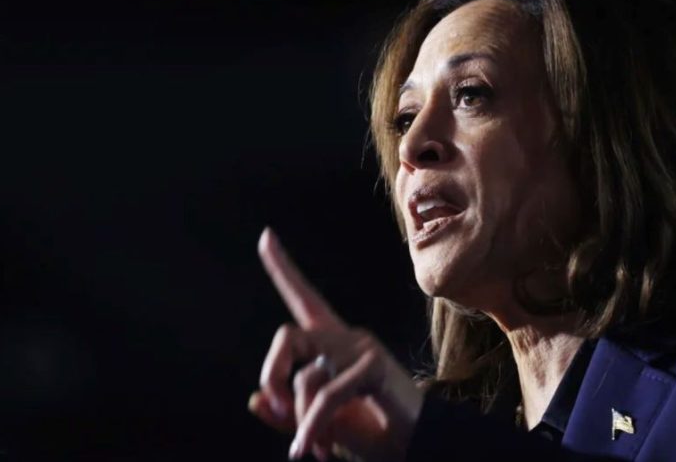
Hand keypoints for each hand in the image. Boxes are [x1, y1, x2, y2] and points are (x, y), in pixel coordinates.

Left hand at [248, 227, 424, 460]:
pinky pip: (326, 397)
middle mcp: (347, 339)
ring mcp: (362, 350)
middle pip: (289, 336)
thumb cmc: (374, 435)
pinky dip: (313, 428)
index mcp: (333, 346)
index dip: (282, 268)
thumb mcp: (323, 427)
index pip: (304, 298)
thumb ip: (290, 415)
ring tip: (314, 447)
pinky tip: (310, 449)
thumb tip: (255, 400)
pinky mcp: (374, 367)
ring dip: (302, 419)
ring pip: (306, 377)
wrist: (420, 446)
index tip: (264, 236)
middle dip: (271, 373)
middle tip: (275, 409)